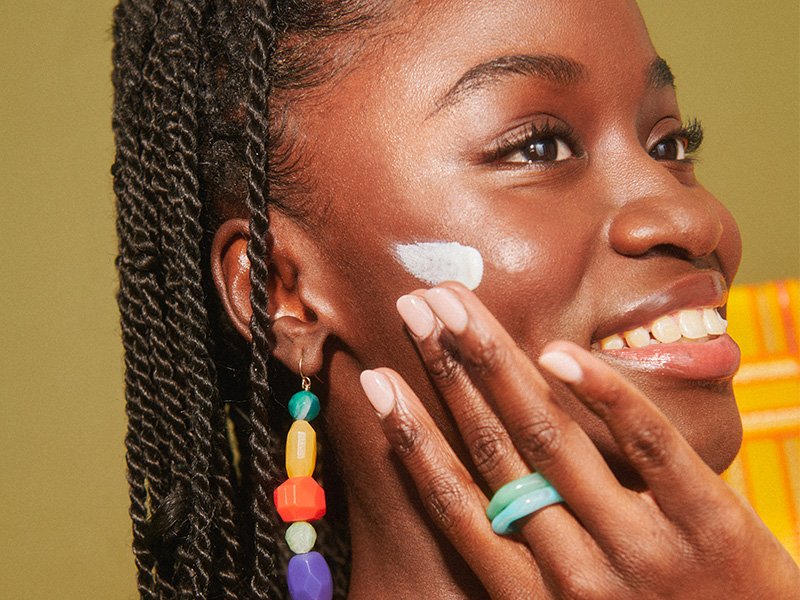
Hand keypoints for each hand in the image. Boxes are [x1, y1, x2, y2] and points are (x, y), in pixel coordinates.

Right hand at [359, 282, 799, 598]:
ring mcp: (641, 548)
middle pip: (493, 450)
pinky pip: (647, 445)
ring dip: (496, 363)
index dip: (412, 437)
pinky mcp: (709, 526)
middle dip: (448, 370)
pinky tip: (558, 352)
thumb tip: (487, 480)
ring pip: (550, 437)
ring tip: (458, 306)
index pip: (455, 502)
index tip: (378, 381)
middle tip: (416, 307)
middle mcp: (574, 574)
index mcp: (532, 596)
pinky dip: (601, 393)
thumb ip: (532, 556)